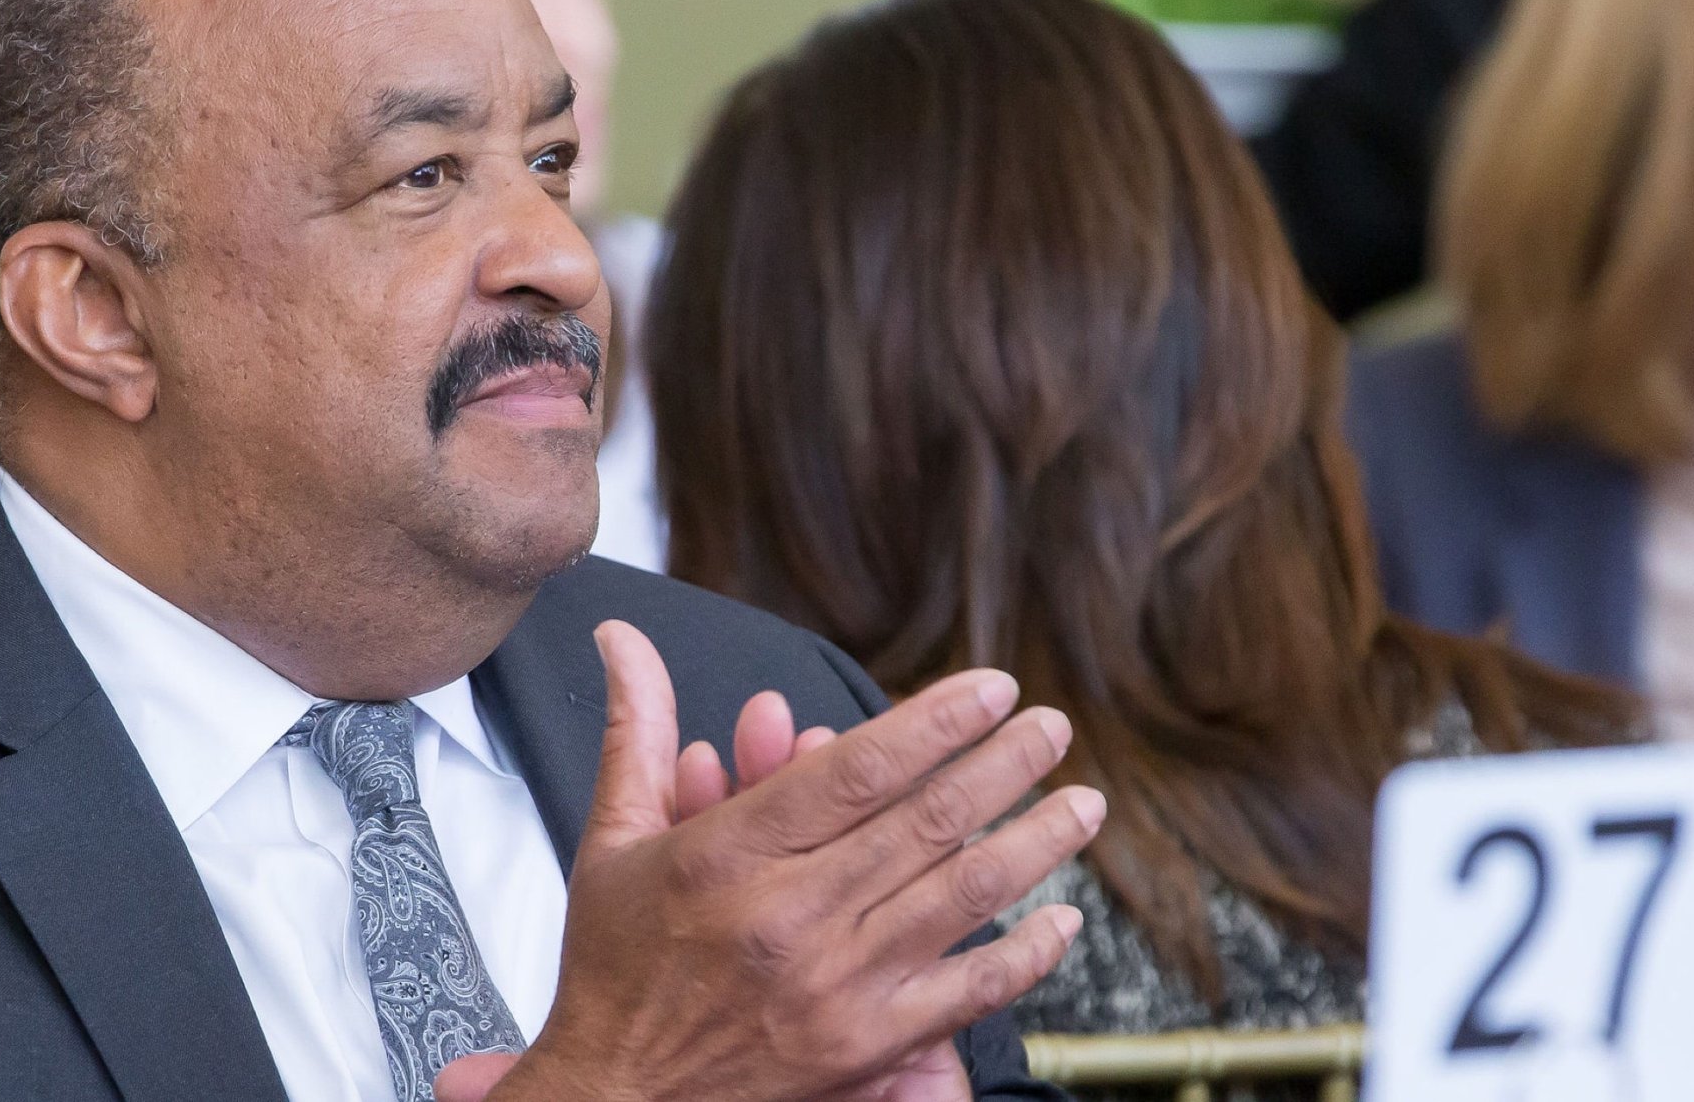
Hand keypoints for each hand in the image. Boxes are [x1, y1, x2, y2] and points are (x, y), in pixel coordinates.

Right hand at [454, 622, 1099, 1101]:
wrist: (615, 1097)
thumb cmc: (617, 968)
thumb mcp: (611, 841)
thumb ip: (638, 733)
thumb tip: (621, 638)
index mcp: (728, 856)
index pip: (856, 770)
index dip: (935, 722)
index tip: (990, 688)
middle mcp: (788, 916)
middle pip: (925, 822)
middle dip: (1004, 765)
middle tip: (1052, 727)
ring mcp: (834, 984)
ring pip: (958, 897)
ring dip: (1033, 845)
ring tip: (1082, 805)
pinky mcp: (864, 1046)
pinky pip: (965, 992)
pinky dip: (1023, 956)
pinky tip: (1061, 921)